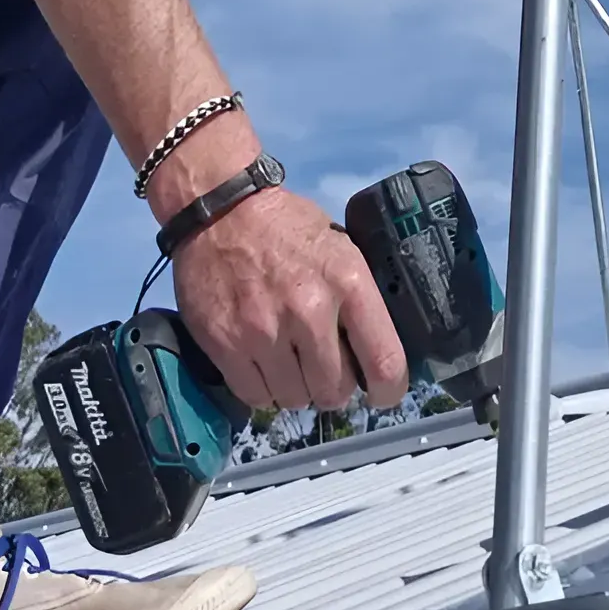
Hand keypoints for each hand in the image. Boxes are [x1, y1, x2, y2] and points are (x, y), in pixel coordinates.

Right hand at [173, 182, 409, 413]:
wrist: (220, 210)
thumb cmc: (285, 227)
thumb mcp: (340, 248)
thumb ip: (357, 298)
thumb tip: (374, 349)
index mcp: (348, 283)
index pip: (384, 360)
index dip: (388, 390)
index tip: (382, 393)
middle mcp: (309, 311)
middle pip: (335, 391)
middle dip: (334, 387)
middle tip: (324, 368)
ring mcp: (264, 331)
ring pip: (294, 399)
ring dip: (296, 388)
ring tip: (290, 362)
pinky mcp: (225, 344)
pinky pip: (255, 396)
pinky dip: (262, 389)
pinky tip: (263, 365)